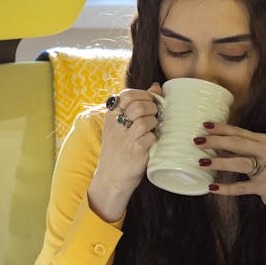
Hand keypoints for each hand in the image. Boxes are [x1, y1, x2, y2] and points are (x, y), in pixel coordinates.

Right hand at [88, 85, 161, 221]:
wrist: (111, 178)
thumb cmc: (119, 149)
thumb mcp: (120, 126)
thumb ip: (136, 105)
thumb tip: (155, 86)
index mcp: (110, 116)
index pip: (127, 94)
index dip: (143, 94)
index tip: (150, 101)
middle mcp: (115, 126)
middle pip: (138, 106)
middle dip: (152, 108)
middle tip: (154, 115)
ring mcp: (125, 139)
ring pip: (145, 121)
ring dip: (154, 122)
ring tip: (153, 127)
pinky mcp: (135, 151)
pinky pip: (151, 137)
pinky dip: (154, 137)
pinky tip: (151, 141)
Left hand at [194, 122, 265, 237]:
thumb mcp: (263, 155)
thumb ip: (243, 150)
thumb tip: (215, 144)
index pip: (240, 132)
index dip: (222, 128)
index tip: (205, 125)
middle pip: (239, 144)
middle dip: (217, 141)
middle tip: (198, 141)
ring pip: (240, 163)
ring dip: (219, 162)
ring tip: (201, 163)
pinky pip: (242, 187)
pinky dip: (226, 188)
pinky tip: (212, 187)